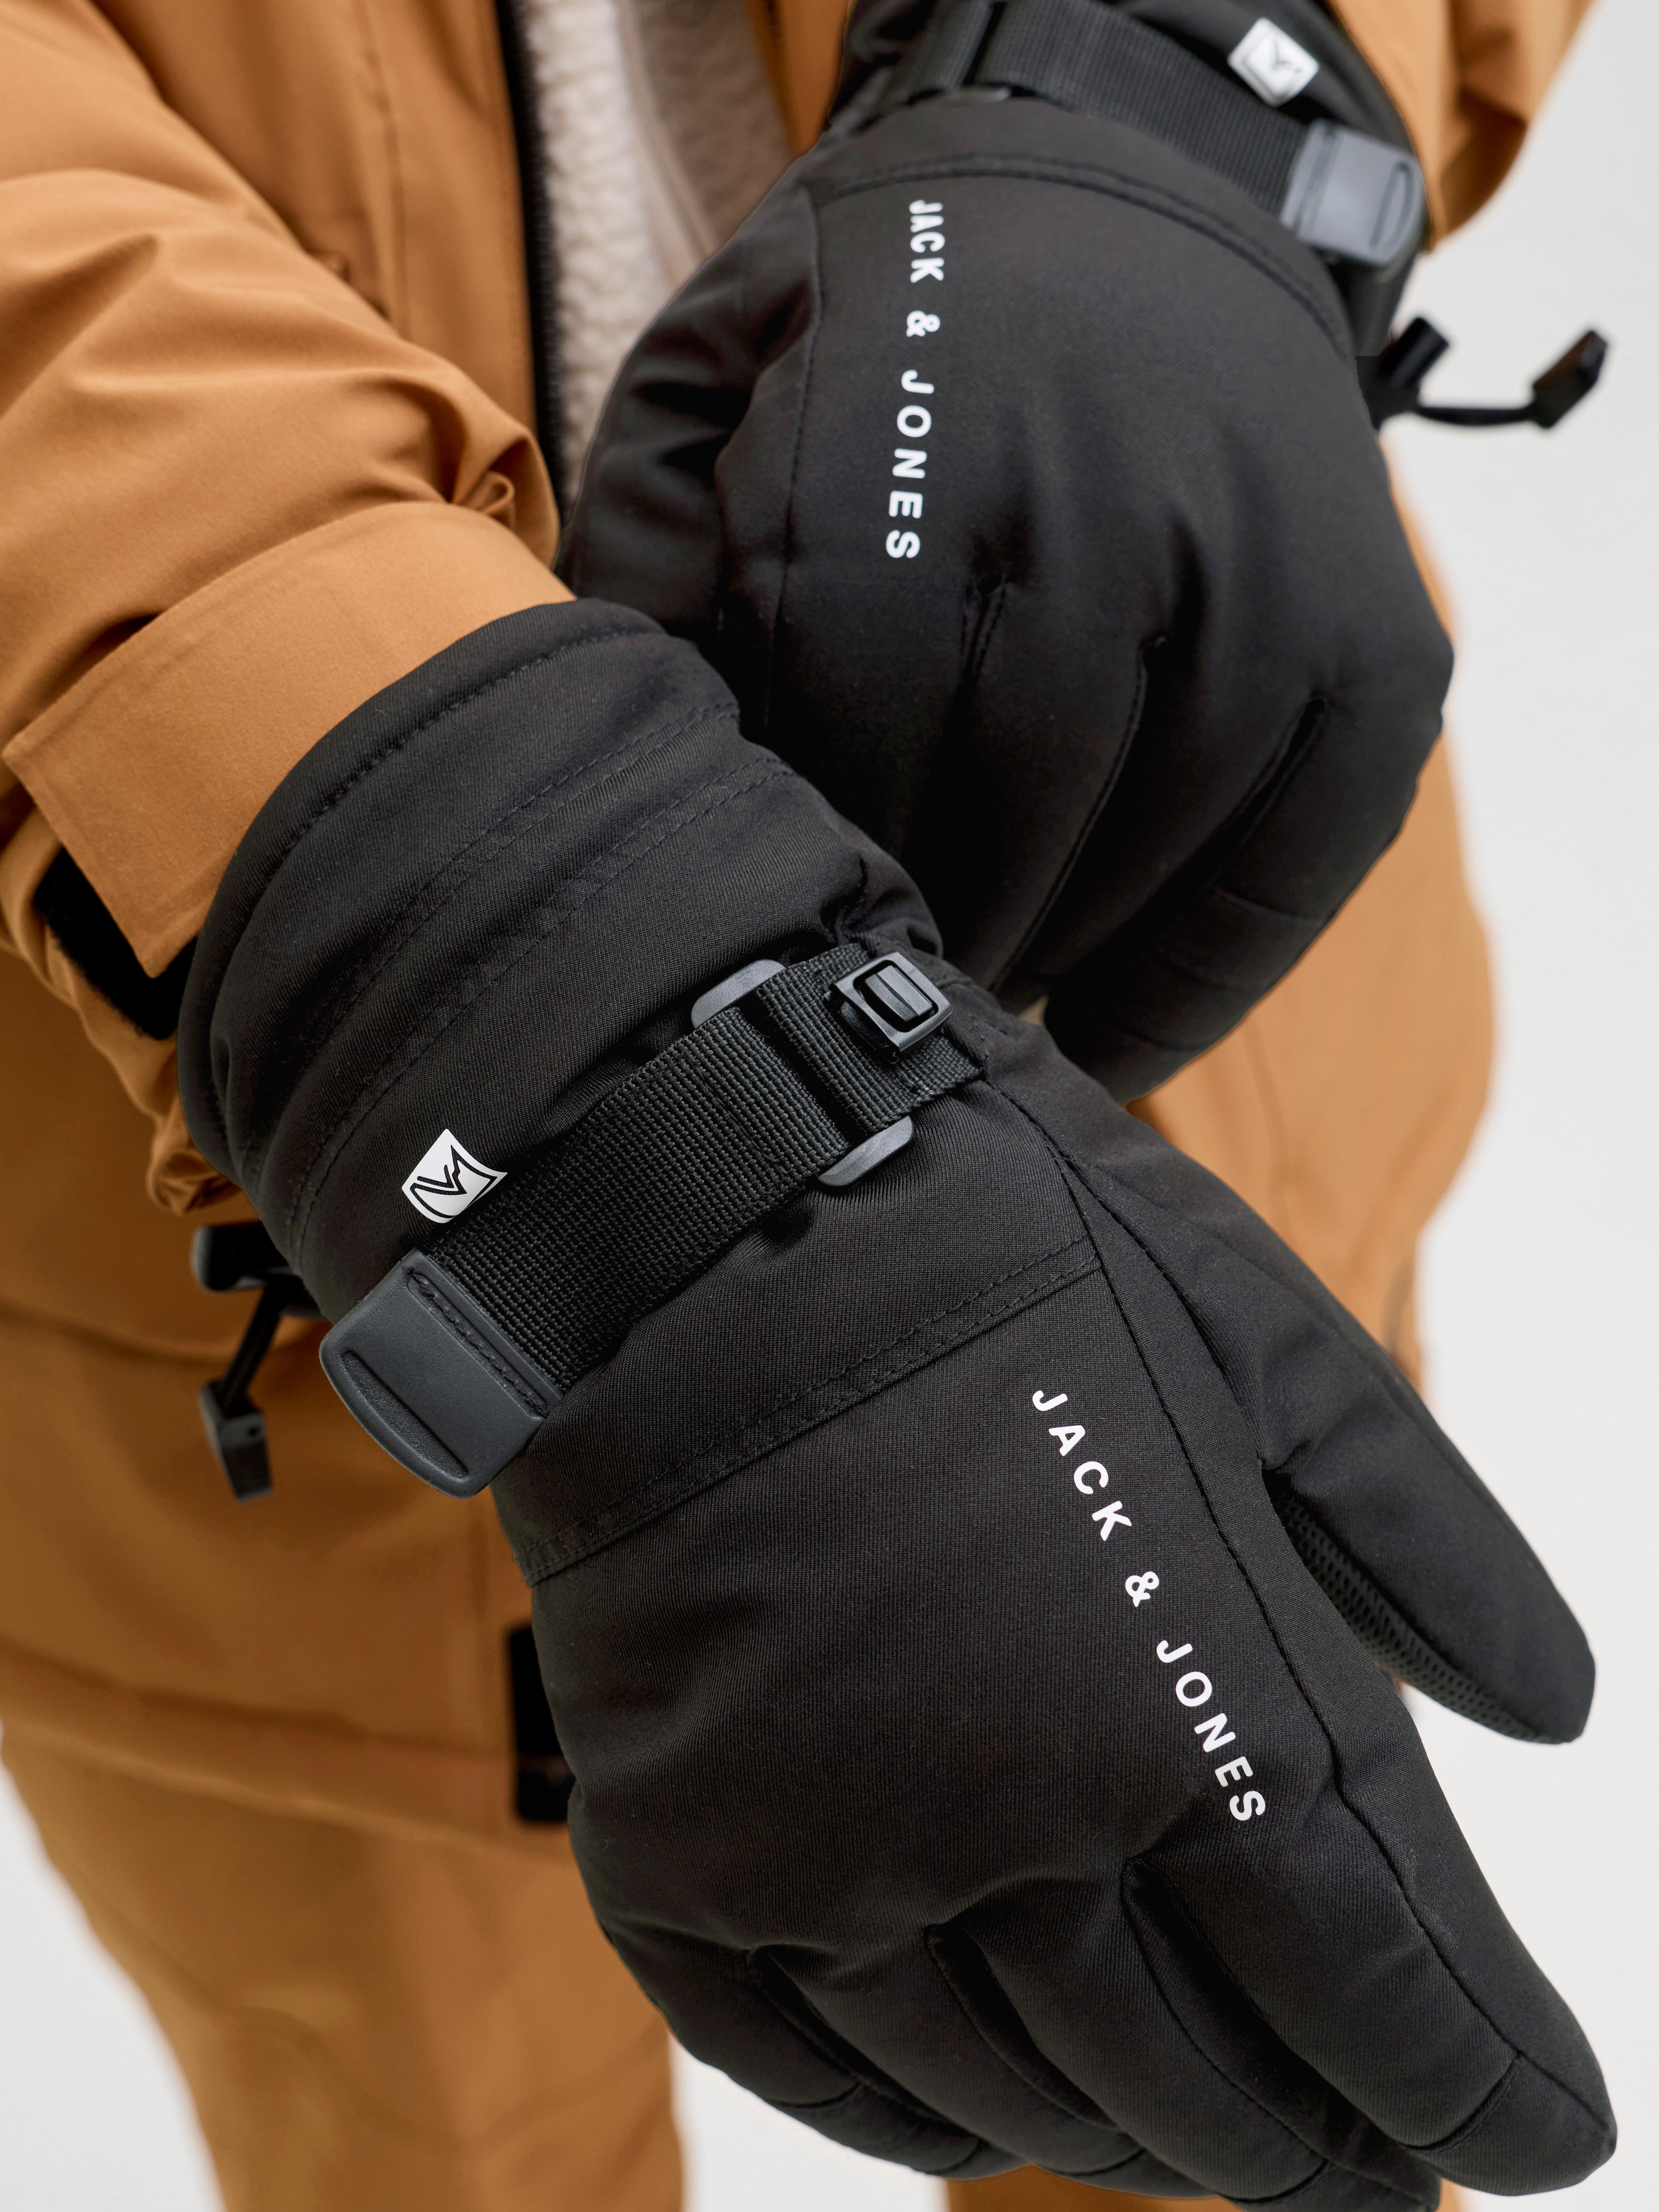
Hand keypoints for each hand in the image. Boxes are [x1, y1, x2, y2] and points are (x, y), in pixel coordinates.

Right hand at [181, 602, 1610, 2205]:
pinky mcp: (679, 1854)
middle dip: (1331, 2147)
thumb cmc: (1000, 1249)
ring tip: (1204, 2145)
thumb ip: (1424, 1544)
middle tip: (1389, 2174)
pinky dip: (920, 2117)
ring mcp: (824, 1855)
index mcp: (1186, 1697)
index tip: (1551, 2137)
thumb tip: (1554, 1712)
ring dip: (1136, 2145)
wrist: (700, 1197)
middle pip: (1213, 2078)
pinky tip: (981, 2116)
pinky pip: (816, 2066)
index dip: (1484, 2087)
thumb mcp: (1265, 1348)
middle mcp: (1009, 1820)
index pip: (1381, 1983)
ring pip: (1017, 2098)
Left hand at [561, 10, 1450, 1097]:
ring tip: (983, 1011)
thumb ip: (655, 566)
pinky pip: (1301, 858)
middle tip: (882, 1007)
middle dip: (941, 925)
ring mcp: (1269, 571)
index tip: (797, 939)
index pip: (862, 727)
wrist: (1134, 195)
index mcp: (922, 447)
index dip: (831, 862)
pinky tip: (1114, 1041)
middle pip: (1014, 801)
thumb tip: (623, 770)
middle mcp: (1111, 500)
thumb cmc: (898, 333)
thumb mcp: (722, 385)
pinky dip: (1202, 976)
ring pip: (1157, 843)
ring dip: (1059, 962)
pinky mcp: (1382, 639)